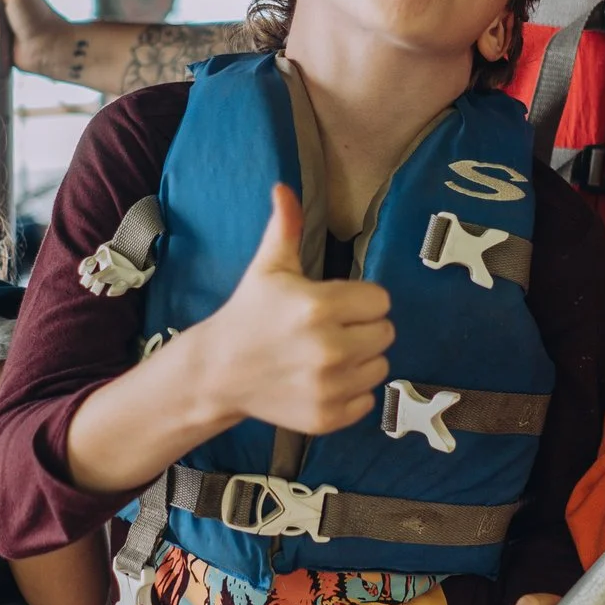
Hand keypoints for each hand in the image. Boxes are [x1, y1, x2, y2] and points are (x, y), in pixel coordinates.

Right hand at [190, 185, 391, 436]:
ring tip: (326, 355)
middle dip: (363, 328)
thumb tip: (284, 188)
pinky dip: (351, 392)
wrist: (219, 372)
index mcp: (319, 306)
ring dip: (361, 360)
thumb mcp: (269, 268)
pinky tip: (322, 380)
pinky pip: (367, 401)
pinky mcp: (328, 417)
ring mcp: (329, 387)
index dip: (360, 300)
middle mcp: (329, 349)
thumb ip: (286, 227)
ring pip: (380, 367)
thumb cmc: (249, 314)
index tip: (336, 305)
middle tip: (331, 330)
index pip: (380, 300)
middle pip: (386, 333)